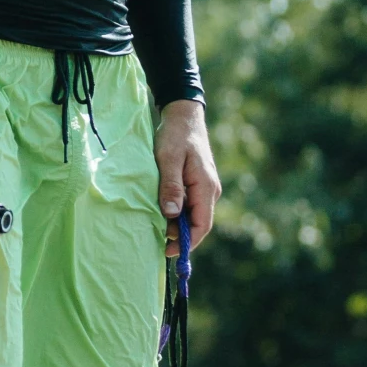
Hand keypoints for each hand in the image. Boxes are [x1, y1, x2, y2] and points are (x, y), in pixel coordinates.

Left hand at [155, 99, 219, 256]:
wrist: (183, 115)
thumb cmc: (175, 135)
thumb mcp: (169, 159)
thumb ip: (171, 186)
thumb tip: (172, 215)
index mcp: (206, 187)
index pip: (202, 225)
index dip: (187, 242)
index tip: (169, 251)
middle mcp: (210, 190)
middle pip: (198, 224)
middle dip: (181, 236)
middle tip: (157, 242)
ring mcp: (205, 187)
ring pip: (193, 215)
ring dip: (177, 225)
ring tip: (156, 230)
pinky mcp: (197, 183)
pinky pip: (190, 205)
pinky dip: (177, 214)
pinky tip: (162, 215)